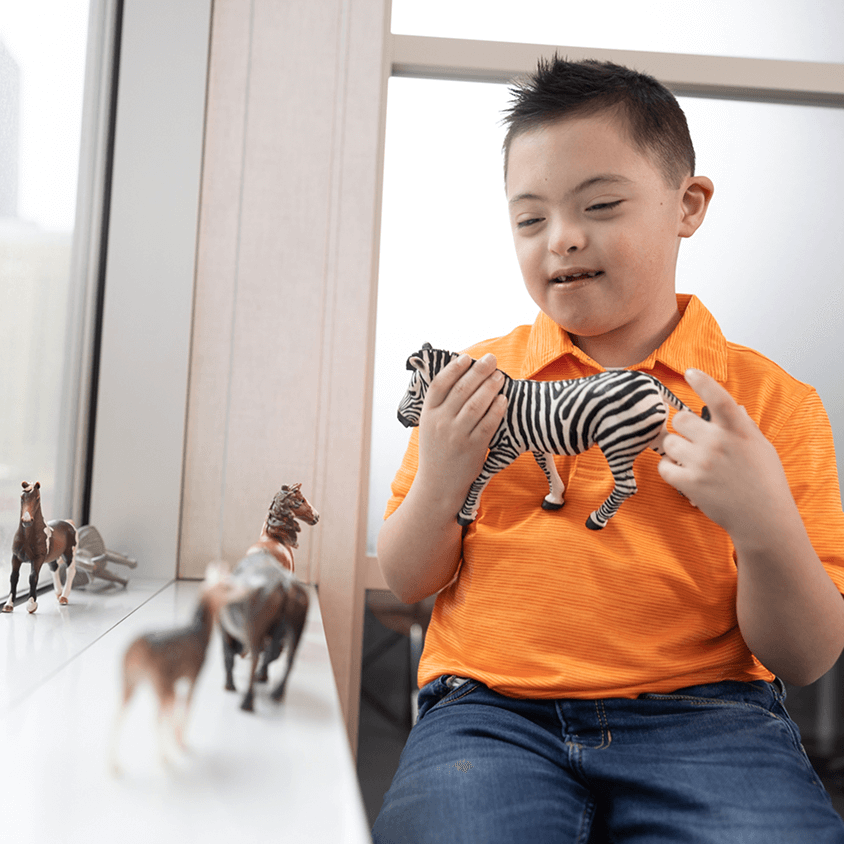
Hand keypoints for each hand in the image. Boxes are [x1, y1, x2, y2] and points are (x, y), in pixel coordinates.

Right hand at [415, 353, 506, 511]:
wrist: (438, 485)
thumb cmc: (437, 452)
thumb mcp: (429, 427)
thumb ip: (441, 405)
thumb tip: (460, 377)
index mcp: (427, 415)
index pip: (439, 384)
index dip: (454, 368)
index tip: (466, 358)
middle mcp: (440, 423)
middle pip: (461, 390)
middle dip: (478, 371)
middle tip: (491, 360)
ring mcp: (457, 436)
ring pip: (476, 404)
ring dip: (490, 387)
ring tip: (500, 376)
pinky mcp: (473, 448)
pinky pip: (488, 424)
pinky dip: (497, 409)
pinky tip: (503, 399)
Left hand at [658, 369, 795, 545]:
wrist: (763, 519)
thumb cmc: (764, 481)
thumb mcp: (761, 447)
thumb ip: (744, 425)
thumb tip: (734, 406)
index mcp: (739, 430)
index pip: (718, 398)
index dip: (702, 382)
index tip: (689, 372)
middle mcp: (719, 442)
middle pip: (681, 419)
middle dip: (683, 427)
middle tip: (693, 439)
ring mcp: (702, 462)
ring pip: (670, 442)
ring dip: (676, 449)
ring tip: (691, 460)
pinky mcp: (689, 482)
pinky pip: (664, 466)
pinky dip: (669, 468)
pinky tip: (683, 473)